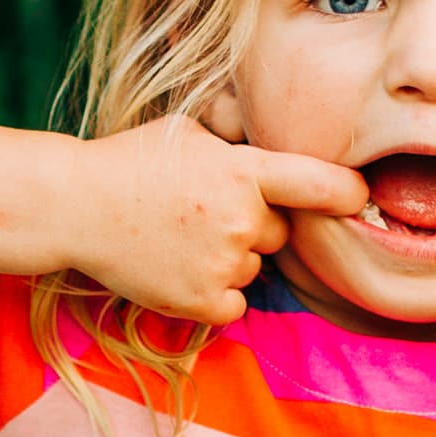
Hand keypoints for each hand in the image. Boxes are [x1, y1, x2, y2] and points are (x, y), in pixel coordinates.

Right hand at [56, 115, 366, 324]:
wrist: (74, 206)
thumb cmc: (131, 162)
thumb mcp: (189, 131)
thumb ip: (239, 142)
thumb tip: (281, 137)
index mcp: (243, 172)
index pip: (318, 184)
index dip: (347, 192)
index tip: (361, 197)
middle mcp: (241, 220)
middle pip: (279, 234)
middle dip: (254, 226)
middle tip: (204, 215)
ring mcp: (223, 265)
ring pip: (252, 268)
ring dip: (228, 260)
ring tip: (178, 239)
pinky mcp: (203, 303)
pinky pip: (234, 305)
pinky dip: (214, 295)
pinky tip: (177, 269)